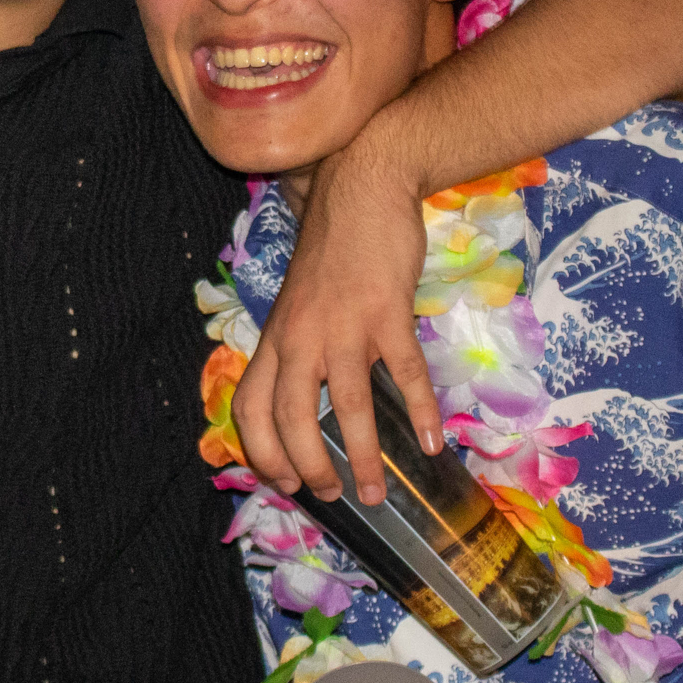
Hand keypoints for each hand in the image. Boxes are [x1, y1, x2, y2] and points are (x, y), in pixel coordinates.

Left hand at [235, 147, 441, 502]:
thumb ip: (298, 349)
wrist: (361, 188)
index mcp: (275, 337)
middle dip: (310, 467)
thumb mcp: (298, 303)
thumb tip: (310, 405)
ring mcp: (344, 325)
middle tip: (333, 495)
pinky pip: (404, 374)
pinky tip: (431, 443)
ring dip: (363, 456)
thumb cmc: (333, 251)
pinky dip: (419, 412)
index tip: (284, 481)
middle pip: (292, 418)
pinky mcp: (387, 312)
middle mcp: (301, 337)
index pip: (251, 408)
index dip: (262, 451)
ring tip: (379, 491)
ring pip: (348, 405)